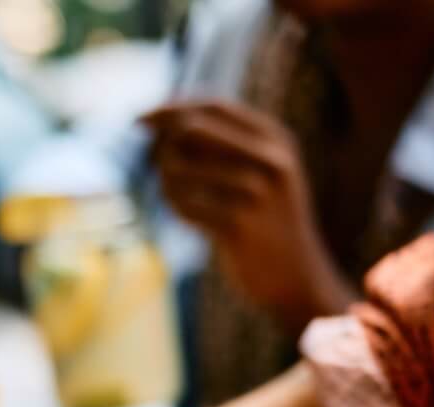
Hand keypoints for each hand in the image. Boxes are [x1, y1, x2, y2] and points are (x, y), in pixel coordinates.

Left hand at [144, 100, 351, 327]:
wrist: (295, 274)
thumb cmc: (265, 219)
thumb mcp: (260, 171)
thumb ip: (223, 144)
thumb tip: (162, 123)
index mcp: (275, 138)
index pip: (212, 106)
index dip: (170, 109)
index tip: (139, 120)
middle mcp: (270, 159)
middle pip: (191, 130)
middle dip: (163, 145)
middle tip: (157, 167)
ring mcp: (256, 192)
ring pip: (179, 169)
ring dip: (166, 183)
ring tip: (177, 197)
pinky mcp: (237, 226)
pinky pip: (183, 206)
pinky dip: (175, 209)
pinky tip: (188, 217)